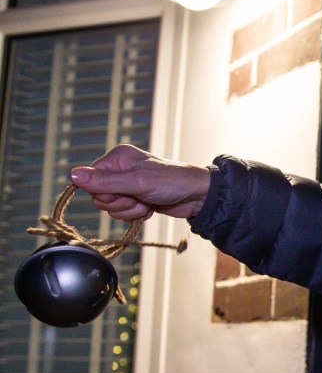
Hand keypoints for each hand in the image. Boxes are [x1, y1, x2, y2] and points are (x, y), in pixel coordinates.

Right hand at [70, 144, 210, 220]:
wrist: (197, 196)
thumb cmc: (172, 182)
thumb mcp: (137, 182)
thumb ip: (104, 181)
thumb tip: (73, 175)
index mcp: (117, 158)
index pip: (90, 180)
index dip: (106, 192)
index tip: (124, 192)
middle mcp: (120, 170)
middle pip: (100, 196)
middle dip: (120, 203)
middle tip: (139, 198)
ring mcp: (128, 186)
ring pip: (111, 207)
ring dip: (130, 210)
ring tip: (147, 202)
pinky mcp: (136, 199)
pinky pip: (123, 213)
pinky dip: (136, 214)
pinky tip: (150, 207)